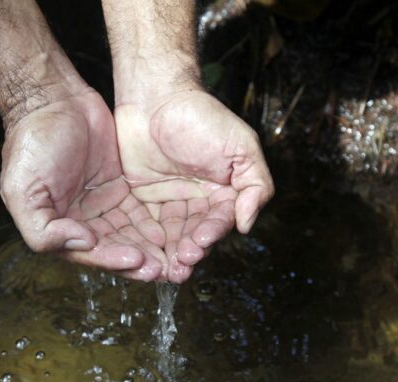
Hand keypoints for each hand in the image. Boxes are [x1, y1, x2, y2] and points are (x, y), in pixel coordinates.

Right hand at [0, 87, 168, 280]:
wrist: (53, 100)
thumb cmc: (31, 144)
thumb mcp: (21, 191)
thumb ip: (41, 229)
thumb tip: (81, 244)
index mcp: (56, 229)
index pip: (88, 253)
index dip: (112, 260)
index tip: (136, 260)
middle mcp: (80, 223)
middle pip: (114, 249)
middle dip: (139, 261)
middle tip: (164, 268)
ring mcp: (102, 206)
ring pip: (130, 235)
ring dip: (149, 248)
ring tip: (172, 256)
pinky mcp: (121, 189)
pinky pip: (140, 213)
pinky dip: (153, 225)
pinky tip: (169, 233)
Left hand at [114, 89, 274, 281]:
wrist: (155, 95)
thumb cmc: (202, 116)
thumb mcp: (241, 147)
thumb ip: (255, 186)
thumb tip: (247, 224)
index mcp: (224, 194)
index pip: (219, 222)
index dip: (211, 234)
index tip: (201, 241)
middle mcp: (198, 203)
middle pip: (194, 236)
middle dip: (188, 252)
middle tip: (180, 263)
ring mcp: (169, 202)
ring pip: (170, 237)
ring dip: (168, 254)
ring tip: (163, 268)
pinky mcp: (142, 200)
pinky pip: (144, 227)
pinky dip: (145, 243)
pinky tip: (143, 253)